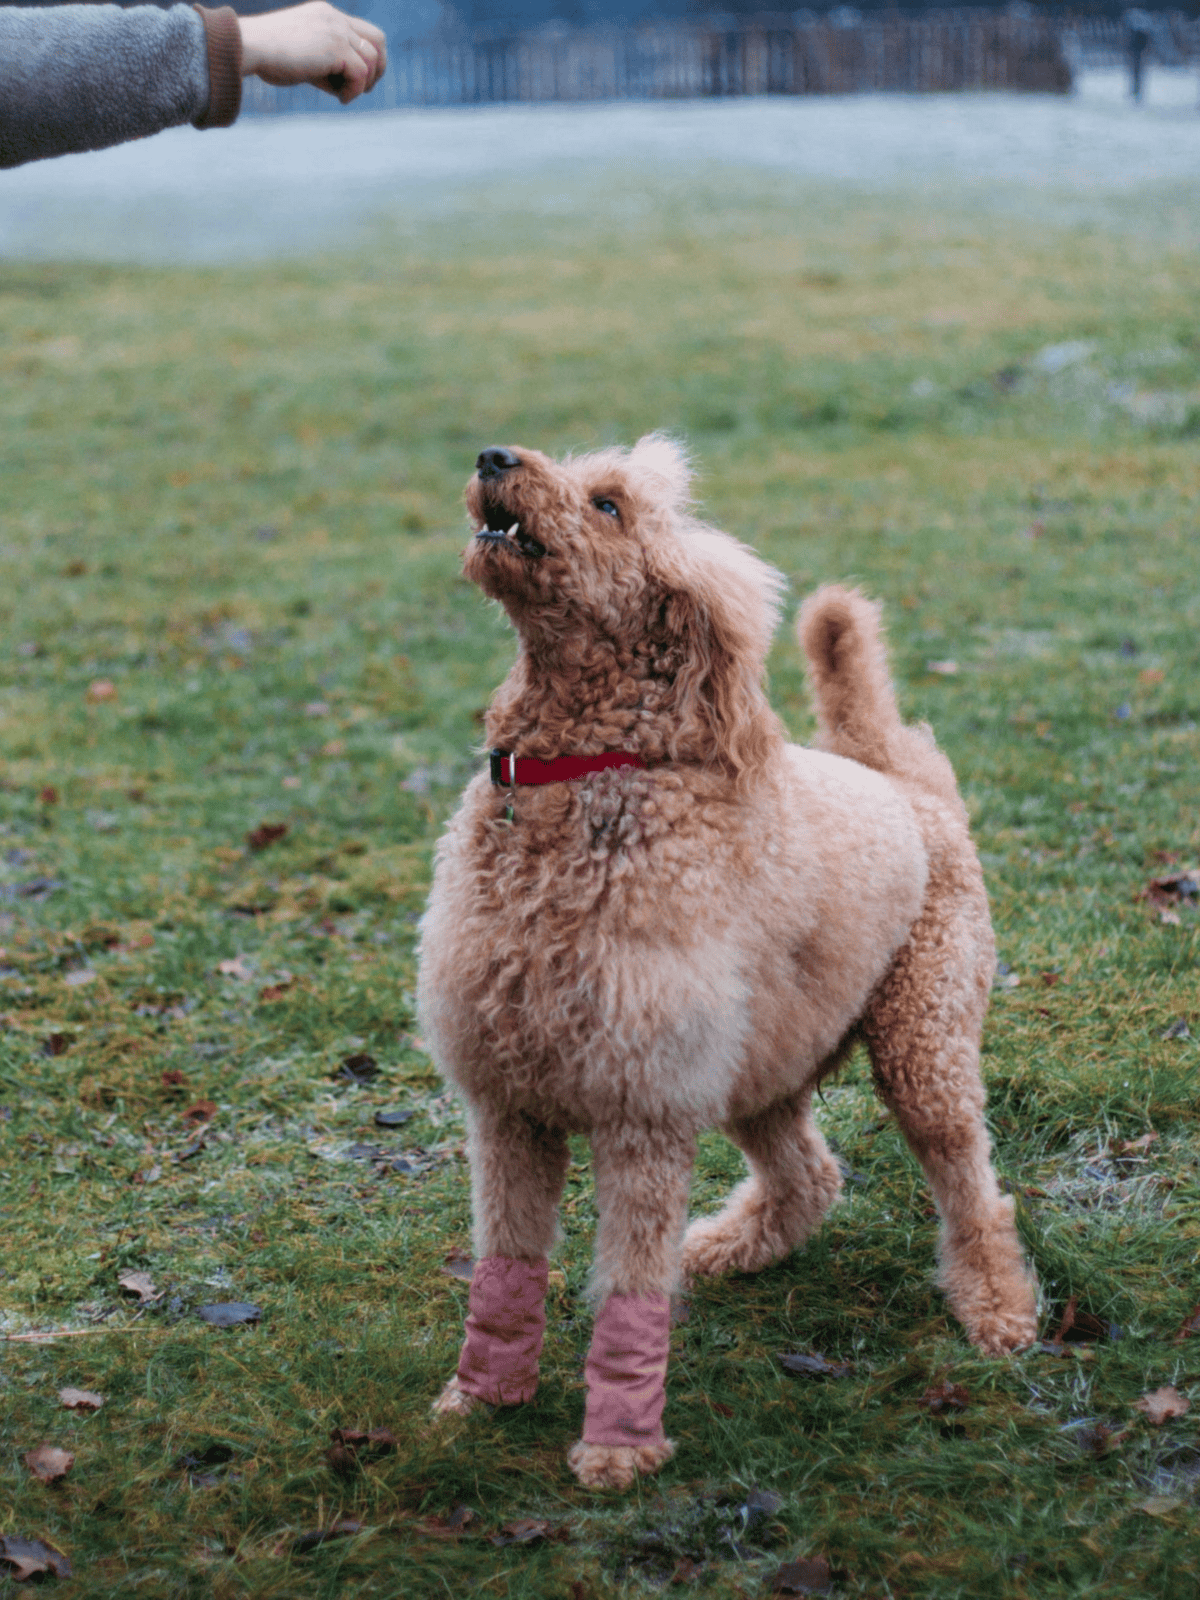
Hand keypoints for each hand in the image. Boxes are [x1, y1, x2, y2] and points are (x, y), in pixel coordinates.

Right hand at [239, 3, 386, 104]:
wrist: (249, 47)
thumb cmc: (267, 57)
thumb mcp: (302, 57)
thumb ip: (326, 65)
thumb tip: (345, 88)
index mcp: (326, 16)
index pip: (363, 32)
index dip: (369, 58)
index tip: (361, 80)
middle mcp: (334, 18)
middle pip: (378, 39)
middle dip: (379, 68)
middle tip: (365, 89)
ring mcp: (335, 30)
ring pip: (372, 59)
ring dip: (364, 84)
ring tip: (345, 96)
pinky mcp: (334, 47)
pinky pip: (360, 73)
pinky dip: (354, 91)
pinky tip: (340, 99)